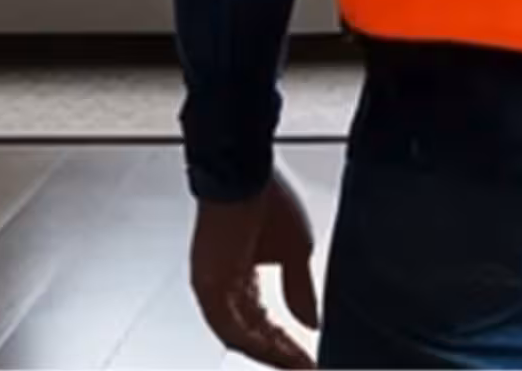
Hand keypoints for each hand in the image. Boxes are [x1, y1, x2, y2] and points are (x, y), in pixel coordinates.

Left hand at [190, 169, 321, 367]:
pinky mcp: (209, 283)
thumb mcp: (294, 252)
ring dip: (269, 353)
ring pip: (239, 336)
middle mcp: (220, 286)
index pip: (261, 324)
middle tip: (303, 367)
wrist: (244, 171)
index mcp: (237, 277)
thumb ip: (299, 290)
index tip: (307, 360)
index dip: (285, 345)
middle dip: (279, 355)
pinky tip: (276, 351)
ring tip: (295, 364)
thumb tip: (311, 323)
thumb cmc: (264, 198)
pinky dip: (255, 341)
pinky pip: (230, 326)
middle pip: (249, 335)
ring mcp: (212, 286)